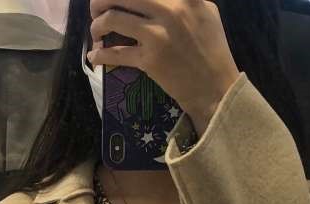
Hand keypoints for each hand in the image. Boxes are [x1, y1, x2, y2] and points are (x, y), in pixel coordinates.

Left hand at [88, 0, 240, 134]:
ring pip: (112, 18)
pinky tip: (95, 57)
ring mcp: (157, 35)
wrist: (215, 88)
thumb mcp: (205, 11)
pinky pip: (116, 53)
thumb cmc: (212, 49)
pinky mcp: (149, 60)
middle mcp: (169, 9)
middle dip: (101, 0)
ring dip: (97, 25)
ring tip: (97, 32)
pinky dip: (100, 55)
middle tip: (97, 8)